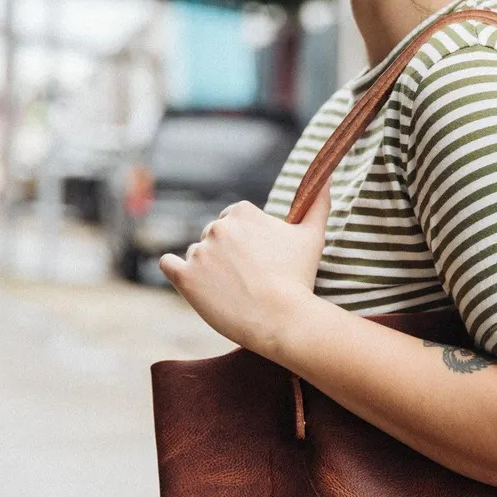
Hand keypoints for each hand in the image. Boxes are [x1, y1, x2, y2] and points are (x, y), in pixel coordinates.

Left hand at [159, 184, 329, 357]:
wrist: (283, 319)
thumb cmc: (299, 278)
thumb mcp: (313, 236)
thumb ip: (319, 202)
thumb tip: (329, 177)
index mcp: (242, 211)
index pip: (234, 222)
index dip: (246, 243)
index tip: (259, 261)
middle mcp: (217, 225)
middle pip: (215, 237)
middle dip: (227, 255)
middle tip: (248, 280)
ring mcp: (199, 251)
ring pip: (198, 254)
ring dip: (209, 269)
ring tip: (232, 290)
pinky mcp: (185, 277)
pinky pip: (168, 264)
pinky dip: (176, 271)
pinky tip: (192, 281)